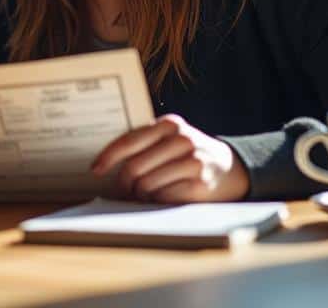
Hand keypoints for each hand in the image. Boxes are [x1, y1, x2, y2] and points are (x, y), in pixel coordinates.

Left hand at [91, 114, 249, 202]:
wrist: (230, 168)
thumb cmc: (190, 153)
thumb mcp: (171, 139)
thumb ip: (146, 143)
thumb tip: (107, 164)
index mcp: (170, 125)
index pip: (129, 141)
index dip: (109, 157)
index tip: (96, 169)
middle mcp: (182, 141)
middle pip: (135, 167)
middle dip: (123, 183)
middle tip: (121, 191)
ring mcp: (192, 163)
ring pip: (147, 184)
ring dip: (139, 195)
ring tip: (142, 195)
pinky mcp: (199, 185)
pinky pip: (163, 197)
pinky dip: (155, 201)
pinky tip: (159, 199)